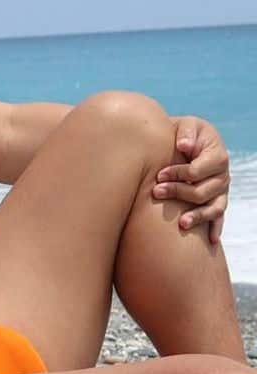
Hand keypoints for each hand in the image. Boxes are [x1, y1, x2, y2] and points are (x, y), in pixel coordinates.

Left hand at [153, 117, 229, 243]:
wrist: (182, 145)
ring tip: (180, 224)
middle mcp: (222, 175)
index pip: (198, 170)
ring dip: (196, 216)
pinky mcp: (216, 202)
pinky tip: (211, 242)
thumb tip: (184, 146)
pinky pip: (218, 218)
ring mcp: (220, 191)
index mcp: (217, 155)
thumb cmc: (182, 135)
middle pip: (202, 191)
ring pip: (213, 208)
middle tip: (156, 192)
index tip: (158, 176)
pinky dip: (216, 229)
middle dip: (178, 193)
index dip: (178, 174)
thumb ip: (186, 132)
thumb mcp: (186, 126)